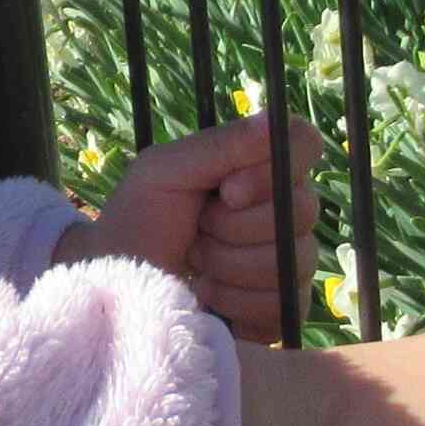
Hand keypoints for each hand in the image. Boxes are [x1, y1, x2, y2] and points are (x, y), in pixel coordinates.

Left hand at [52, 111, 323, 343]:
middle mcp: (285, 208)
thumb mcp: (163, 171)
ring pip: (290, 259)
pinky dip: (233, 299)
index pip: (305, 144)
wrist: (119, 286)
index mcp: (259, 165)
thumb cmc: (137, 220)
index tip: (228, 190)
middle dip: (234, 226)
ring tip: (196, 262)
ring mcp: (290, 258)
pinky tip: (206, 293)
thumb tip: (273, 120)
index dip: (273, 170)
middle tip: (197, 230)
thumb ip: (218, 146)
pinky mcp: (283, 305)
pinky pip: (282, 300)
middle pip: (302, 209)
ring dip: (228, 264)